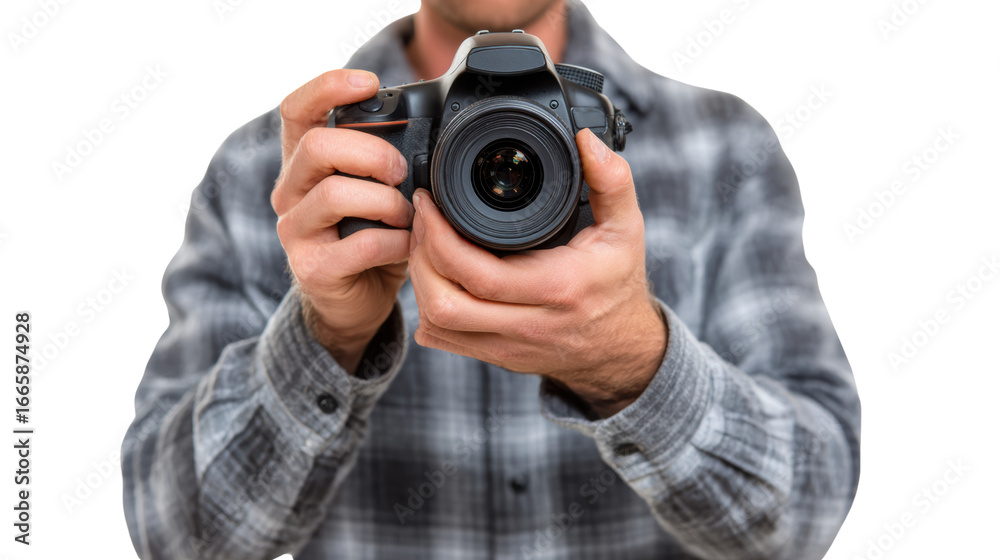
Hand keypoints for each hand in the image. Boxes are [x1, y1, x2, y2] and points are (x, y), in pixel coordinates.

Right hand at [272, 70, 412, 372]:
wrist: (357, 303)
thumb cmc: (373, 236)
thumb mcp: (379, 190)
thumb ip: (389, 160)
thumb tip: (434, 129)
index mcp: (305, 162)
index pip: (297, 109)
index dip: (328, 87)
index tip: (370, 84)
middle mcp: (290, 192)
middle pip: (318, 146)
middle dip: (372, 151)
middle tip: (403, 171)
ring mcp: (296, 231)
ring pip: (334, 194)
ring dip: (386, 201)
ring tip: (408, 214)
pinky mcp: (312, 269)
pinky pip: (359, 245)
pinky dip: (396, 242)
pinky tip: (409, 245)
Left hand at [408, 129, 666, 416]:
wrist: (621, 347)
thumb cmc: (618, 282)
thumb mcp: (627, 228)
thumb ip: (612, 181)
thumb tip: (588, 140)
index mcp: (558, 287)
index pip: (478, 273)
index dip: (438, 237)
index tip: (429, 203)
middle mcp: (531, 324)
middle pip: (446, 303)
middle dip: (419, 257)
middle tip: (421, 222)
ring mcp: (510, 346)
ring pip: (438, 324)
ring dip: (420, 283)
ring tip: (424, 246)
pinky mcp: (497, 356)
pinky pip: (444, 339)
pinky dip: (427, 308)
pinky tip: (434, 279)